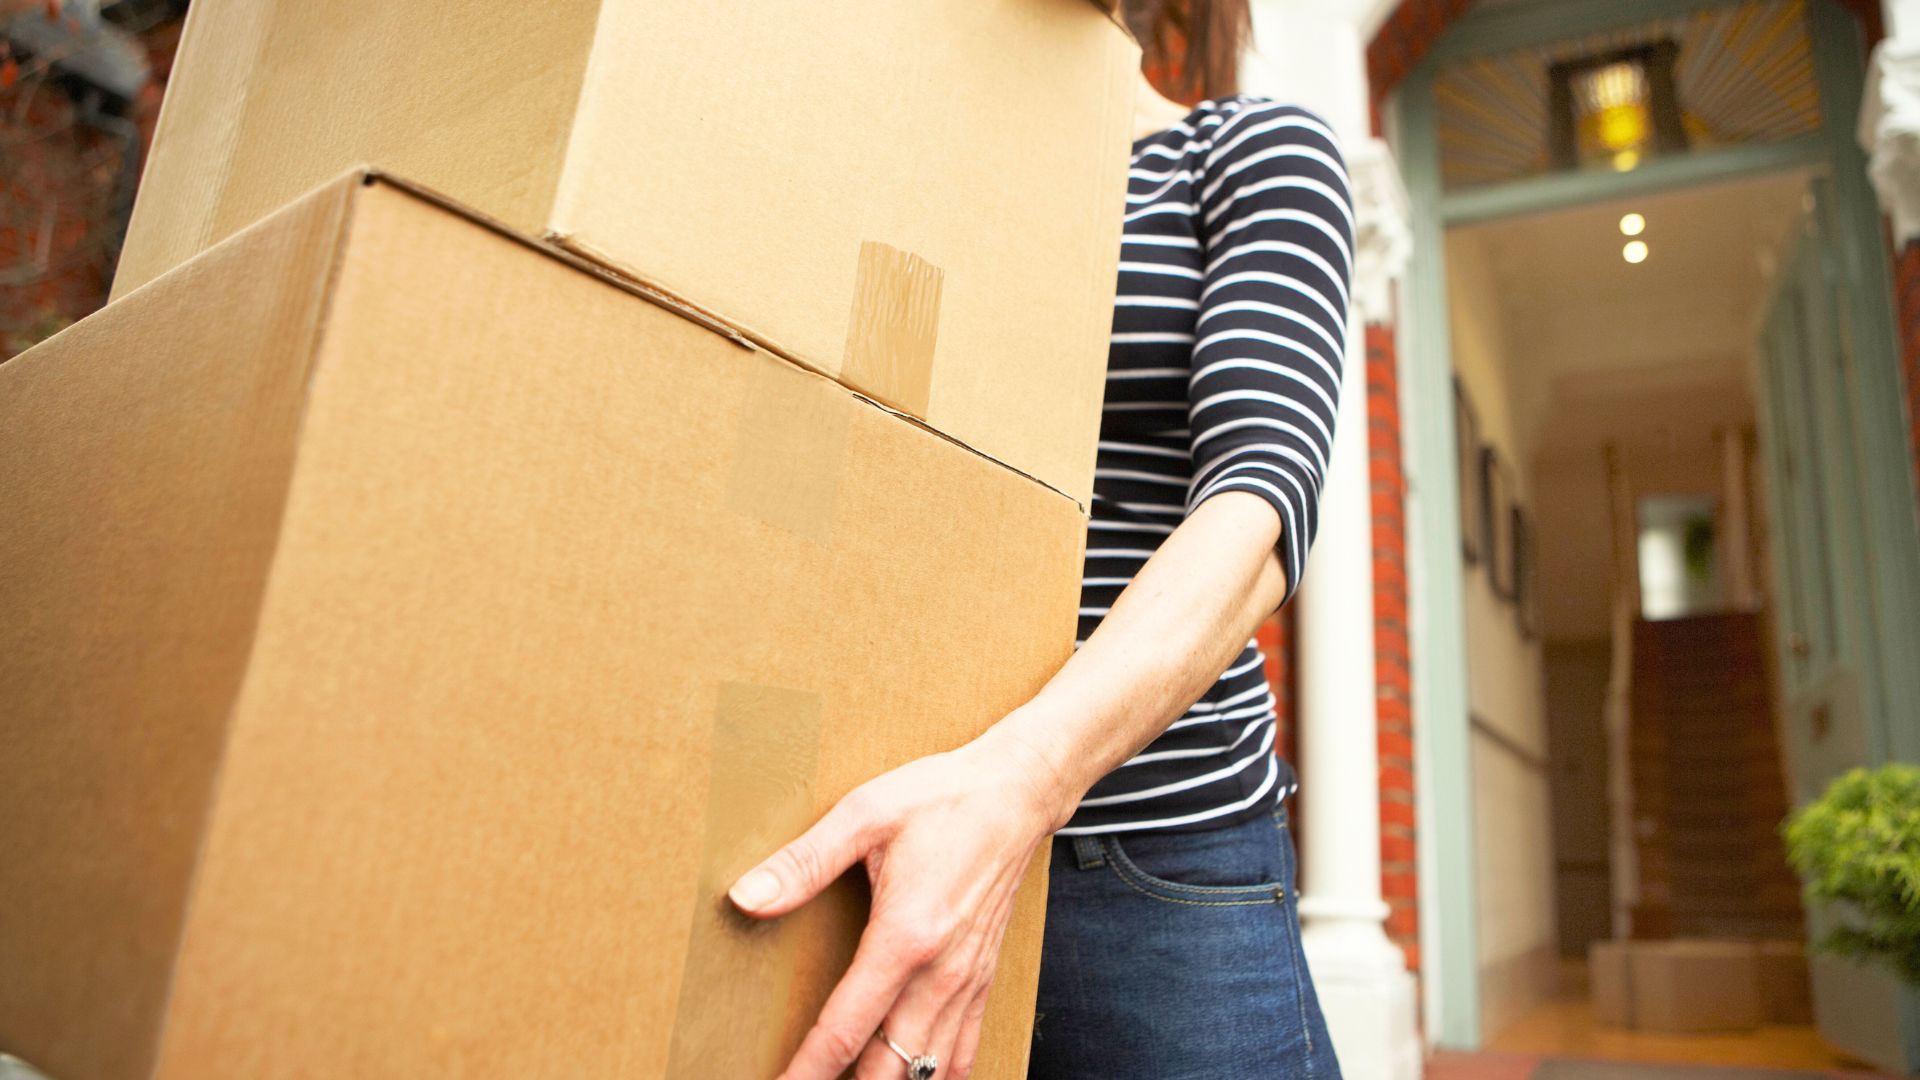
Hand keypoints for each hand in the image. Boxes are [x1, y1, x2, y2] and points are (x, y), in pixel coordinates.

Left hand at [729, 725, 1068, 1079]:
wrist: (1017, 792)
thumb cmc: (943, 798)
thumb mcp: (864, 815)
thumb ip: (804, 863)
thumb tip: (746, 897)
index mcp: (904, 938)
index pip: (846, 1030)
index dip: (807, 1072)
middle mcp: (939, 973)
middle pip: (889, 1069)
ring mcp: (965, 980)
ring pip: (927, 1069)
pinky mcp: (981, 976)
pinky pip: (962, 1051)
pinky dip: (936, 1075)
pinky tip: (912, 1079)